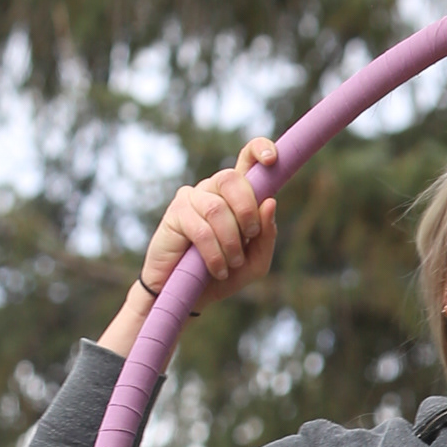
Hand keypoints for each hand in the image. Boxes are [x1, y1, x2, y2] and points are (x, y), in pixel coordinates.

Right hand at [142, 137, 279, 305]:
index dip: (259, 150)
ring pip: (218, 208)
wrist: (187, 296)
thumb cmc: (222, 275)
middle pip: (233, 178)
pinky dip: (215, 254)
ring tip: (231, 264)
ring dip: (231, 241)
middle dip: (247, 210)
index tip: (272, 159)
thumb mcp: (255, 262)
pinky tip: (217, 270)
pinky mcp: (175, 214)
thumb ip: (267, 236)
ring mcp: (191, 198)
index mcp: (236, 196)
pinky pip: (202, 229)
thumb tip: (270, 202)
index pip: (247, 160)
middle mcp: (212, 190)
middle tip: (249, 236)